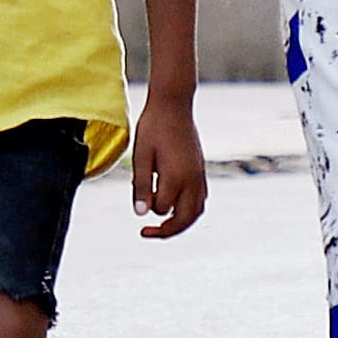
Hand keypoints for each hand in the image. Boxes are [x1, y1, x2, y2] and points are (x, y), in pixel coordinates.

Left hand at [130, 98, 205, 238]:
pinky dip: (189, 210)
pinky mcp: (201, 170)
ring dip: (180, 223)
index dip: (147, 207)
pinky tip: (174, 206)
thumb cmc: (153, 127)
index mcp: (176, 176)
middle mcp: (192, 179)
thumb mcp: (140, 156)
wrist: (173, 104)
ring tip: (162, 224)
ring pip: (196, 211)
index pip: (162, 208)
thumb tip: (140, 214)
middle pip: (185, 219)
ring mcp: (199, 175)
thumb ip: (140, 186)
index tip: (137, 197)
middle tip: (146, 233)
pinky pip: (201, 199)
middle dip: (167, 231)